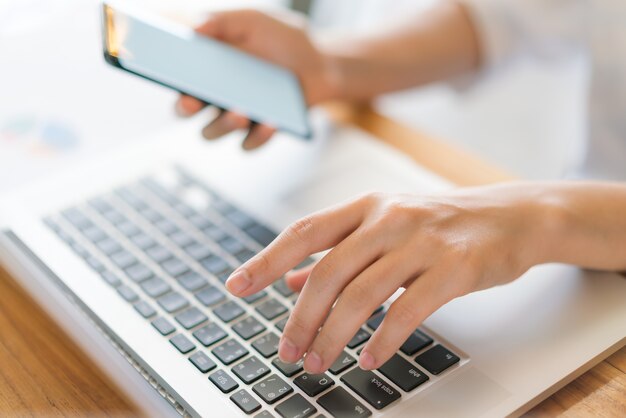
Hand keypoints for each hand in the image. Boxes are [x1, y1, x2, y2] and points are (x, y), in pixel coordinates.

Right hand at [175, 9, 336, 149]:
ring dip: (222, 124)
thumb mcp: (254, 21)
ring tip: (240, 112)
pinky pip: (248, 144)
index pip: (175, 75)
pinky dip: (258, 136)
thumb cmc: (282, 41)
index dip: (164, 76)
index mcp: (205, 68)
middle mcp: (213, 96)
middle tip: (191, 100)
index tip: (163, 71)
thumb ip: (224, 21)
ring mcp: (235, 117)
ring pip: (212, 132)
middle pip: (185, 109)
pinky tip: (271, 122)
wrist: (320, 65)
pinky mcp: (259, 133)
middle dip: (185, 106)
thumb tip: (196, 29)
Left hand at [226, 185, 551, 372]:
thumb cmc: (440, 223)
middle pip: (328, 271)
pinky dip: (383, 339)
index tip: (236, 286)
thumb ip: (337, 250)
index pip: (304, 231)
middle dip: (300, 318)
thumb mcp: (384, 225)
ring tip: (319, 362)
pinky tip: (368, 359)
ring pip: (362, 294)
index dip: (265, 259)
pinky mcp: (454, 268)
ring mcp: (422, 242)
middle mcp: (388, 218)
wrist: (510, 217)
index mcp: (365, 206)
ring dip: (334, 335)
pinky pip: (408, 309)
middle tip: (287, 351)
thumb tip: (290, 278)